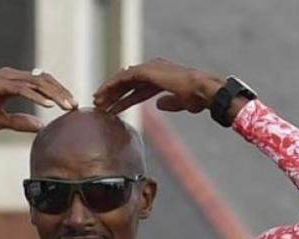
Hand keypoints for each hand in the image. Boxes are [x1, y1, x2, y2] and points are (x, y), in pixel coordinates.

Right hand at [0, 68, 77, 132]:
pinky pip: (21, 89)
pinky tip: (48, 105)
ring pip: (35, 83)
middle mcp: (10, 76)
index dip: (58, 94)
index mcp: (13, 83)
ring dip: (53, 94)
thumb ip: (21, 122)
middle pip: (43, 80)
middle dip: (61, 93)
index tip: (71, 106)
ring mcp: (4, 78)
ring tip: (66, 105)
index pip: (41, 84)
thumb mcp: (2, 121)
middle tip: (75, 105)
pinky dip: (36, 97)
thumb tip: (41, 127)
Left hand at [93, 58, 225, 115]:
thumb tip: (159, 104)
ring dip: (108, 90)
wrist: (203, 91)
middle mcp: (154, 71)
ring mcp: (150, 69)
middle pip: (127, 84)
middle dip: (113, 95)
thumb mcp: (180, 102)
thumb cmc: (197, 98)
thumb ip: (169, 102)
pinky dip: (111, 85)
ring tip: (96, 101)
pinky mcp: (146, 71)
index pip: (137, 90)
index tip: (112, 110)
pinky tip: (102, 94)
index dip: (124, 100)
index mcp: (161, 78)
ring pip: (122, 79)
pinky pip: (123, 78)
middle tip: (98, 106)